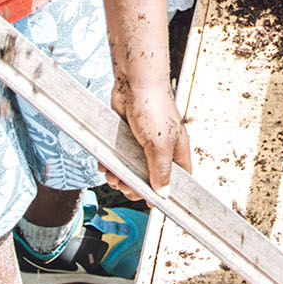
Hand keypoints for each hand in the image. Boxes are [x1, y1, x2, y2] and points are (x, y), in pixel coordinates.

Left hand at [109, 79, 191, 198]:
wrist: (134, 82)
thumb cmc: (154, 106)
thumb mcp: (160, 144)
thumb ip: (161, 170)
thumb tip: (164, 194)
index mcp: (176, 152)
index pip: (177, 181)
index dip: (164, 193)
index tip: (149, 201)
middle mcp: (161, 150)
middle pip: (149, 180)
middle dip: (133, 186)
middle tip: (123, 183)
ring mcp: (142, 145)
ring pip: (130, 171)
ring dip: (118, 176)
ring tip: (112, 173)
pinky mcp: (126, 139)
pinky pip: (118, 159)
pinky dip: (110, 164)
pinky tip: (105, 163)